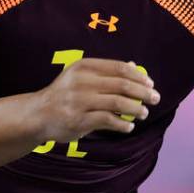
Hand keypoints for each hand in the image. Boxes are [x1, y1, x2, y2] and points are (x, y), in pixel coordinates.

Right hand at [33, 59, 159, 142]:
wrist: (38, 114)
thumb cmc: (65, 94)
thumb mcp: (81, 76)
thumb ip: (106, 72)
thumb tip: (134, 66)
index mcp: (84, 67)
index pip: (119, 68)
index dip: (139, 76)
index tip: (150, 84)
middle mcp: (81, 81)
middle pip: (122, 85)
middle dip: (143, 92)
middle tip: (155, 99)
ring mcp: (79, 101)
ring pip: (118, 102)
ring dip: (136, 108)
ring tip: (144, 113)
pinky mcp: (79, 120)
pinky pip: (108, 120)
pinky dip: (123, 124)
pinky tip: (129, 126)